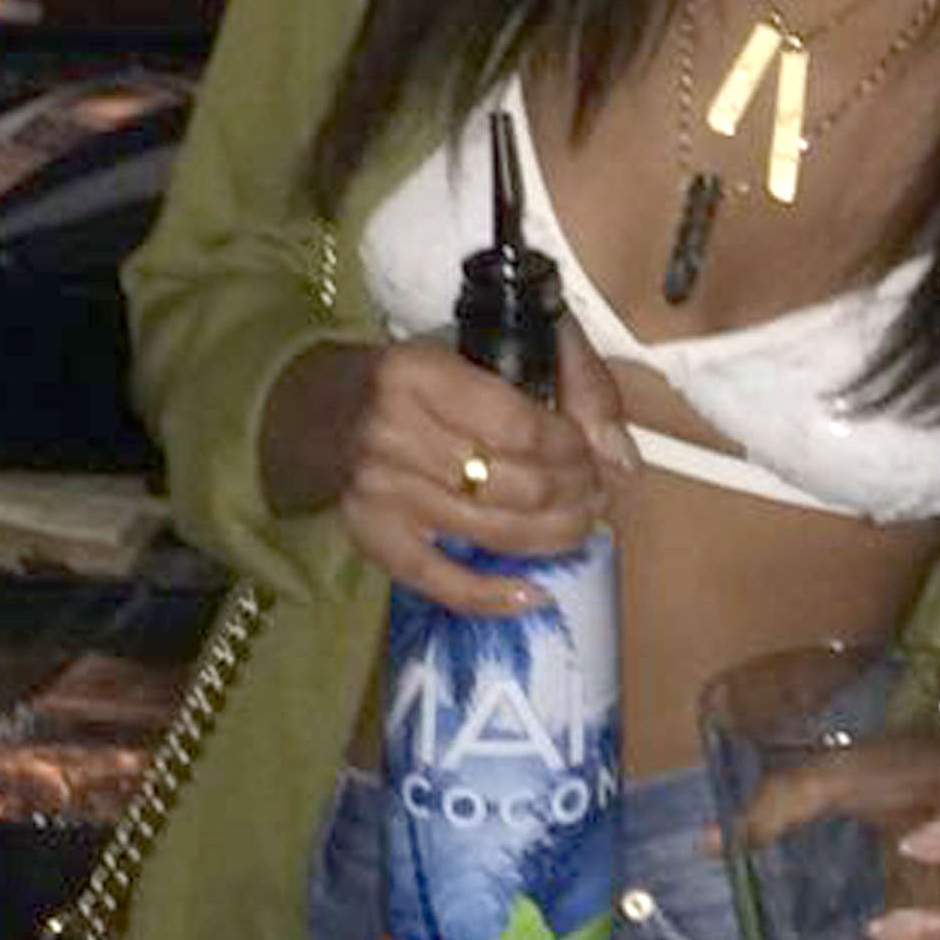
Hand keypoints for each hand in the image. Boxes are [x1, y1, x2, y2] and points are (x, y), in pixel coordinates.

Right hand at [261, 314, 636, 615]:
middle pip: (515, 486)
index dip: (572, 448)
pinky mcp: (372, 539)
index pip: (520, 427)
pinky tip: (537, 593)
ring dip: (554, 538)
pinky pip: (443, 583)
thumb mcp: (484, 344)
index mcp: (420, 374)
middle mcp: (393, 435)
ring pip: (492, 533)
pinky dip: (496, 596)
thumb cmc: (415, 376)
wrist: (315, 407)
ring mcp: (380, 494)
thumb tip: (623, 457)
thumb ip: (570, 377)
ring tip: (580, 526)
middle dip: (574, 495)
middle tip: (594, 493)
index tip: (591, 452)